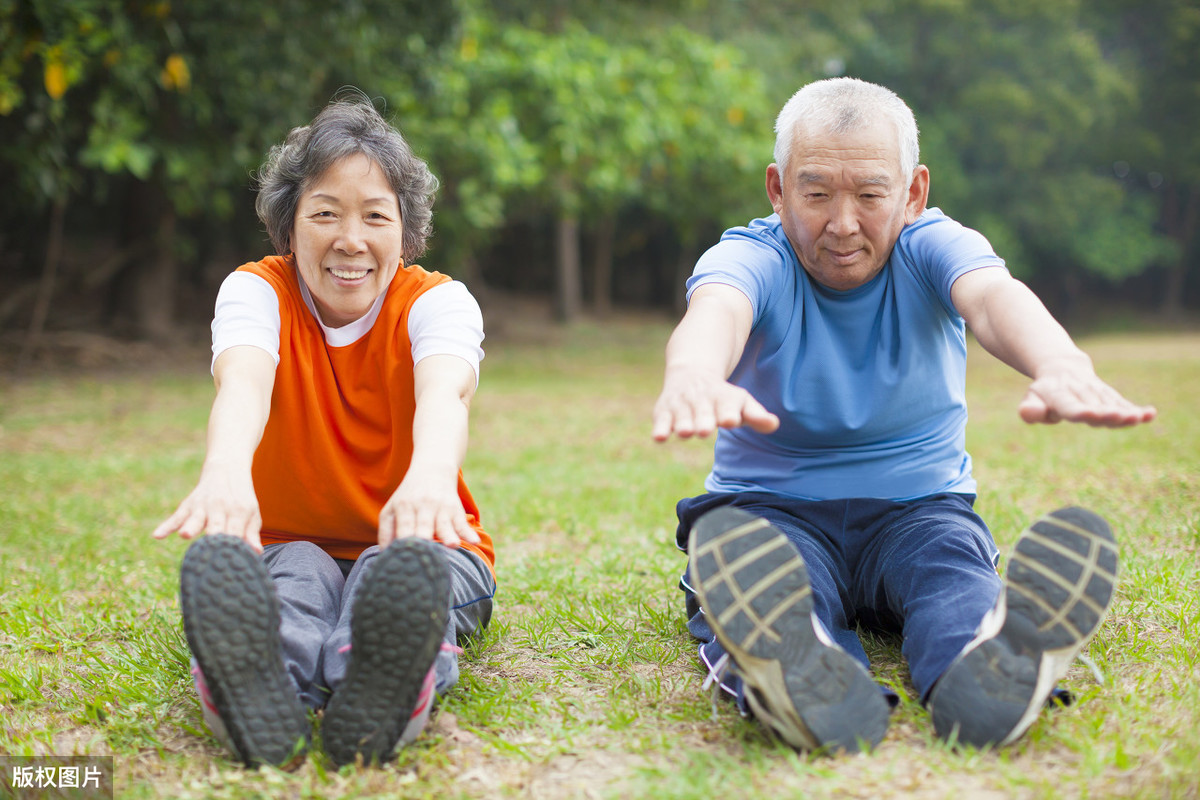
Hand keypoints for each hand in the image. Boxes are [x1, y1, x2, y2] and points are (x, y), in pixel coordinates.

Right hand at [151, 470, 262, 551]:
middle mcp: (220, 508)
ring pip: (195, 519)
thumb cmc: (241, 499)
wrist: (227, 470)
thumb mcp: (251, 514)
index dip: (233, 548)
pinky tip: (157, 535)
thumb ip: (251, 534)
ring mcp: (203, 506)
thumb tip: (257, 553)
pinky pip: (176, 517)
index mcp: (239, 512)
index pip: (236, 533)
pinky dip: (167, 526)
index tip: (231, 564)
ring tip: (185, 535)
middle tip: (211, 553)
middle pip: (216, 526)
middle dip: (214, 538)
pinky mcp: (188, 505)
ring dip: (191, 527)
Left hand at [378, 470, 479, 548]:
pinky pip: (462, 522)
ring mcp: (441, 507)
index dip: (405, 542)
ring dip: (448, 535)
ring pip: (444, 524)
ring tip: (452, 546)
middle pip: (423, 527)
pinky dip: (468, 532)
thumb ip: (386, 531)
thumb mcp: (392, 508)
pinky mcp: (455, 508)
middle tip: (424, 558)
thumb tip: (384, 554)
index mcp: (404, 507)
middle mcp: (422, 506)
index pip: (404, 527)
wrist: (432, 470)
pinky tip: (474, 541)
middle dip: (425, 540)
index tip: (405, 560)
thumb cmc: (409, 496)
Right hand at [652, 366, 779, 440]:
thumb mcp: (741, 402)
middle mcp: (701, 400)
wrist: (692, 373)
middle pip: (703, 412)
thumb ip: (756, 415)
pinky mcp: (664, 411)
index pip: (727, 406)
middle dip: (703, 420)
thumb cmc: (722, 397)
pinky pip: (661, 420)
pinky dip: (660, 427)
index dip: (728, 413)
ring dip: (683, 423)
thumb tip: (774, 424)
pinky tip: (659, 437)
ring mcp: (681, 405)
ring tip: (685, 432)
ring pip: (681, 416)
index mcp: (723, 399)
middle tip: (704, 430)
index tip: (730, 420)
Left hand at [1018, 362, 1156, 427]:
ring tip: (1137, 418)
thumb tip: (1027, 413)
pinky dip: (1137, 410)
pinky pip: (1124, 403)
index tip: (1090, 414)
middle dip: (1106, 413)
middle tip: (1118, 417)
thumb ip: (1030, 410)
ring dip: (1125, 412)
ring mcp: (1097, 393)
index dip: (1080, 411)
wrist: (1063, 368)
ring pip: (1112, 405)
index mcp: (1060, 395)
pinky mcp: (1110, 396)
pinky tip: (1151, 414)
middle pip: (1096, 407)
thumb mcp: (1032, 399)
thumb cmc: (1044, 392)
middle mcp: (1081, 392)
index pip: (1070, 406)